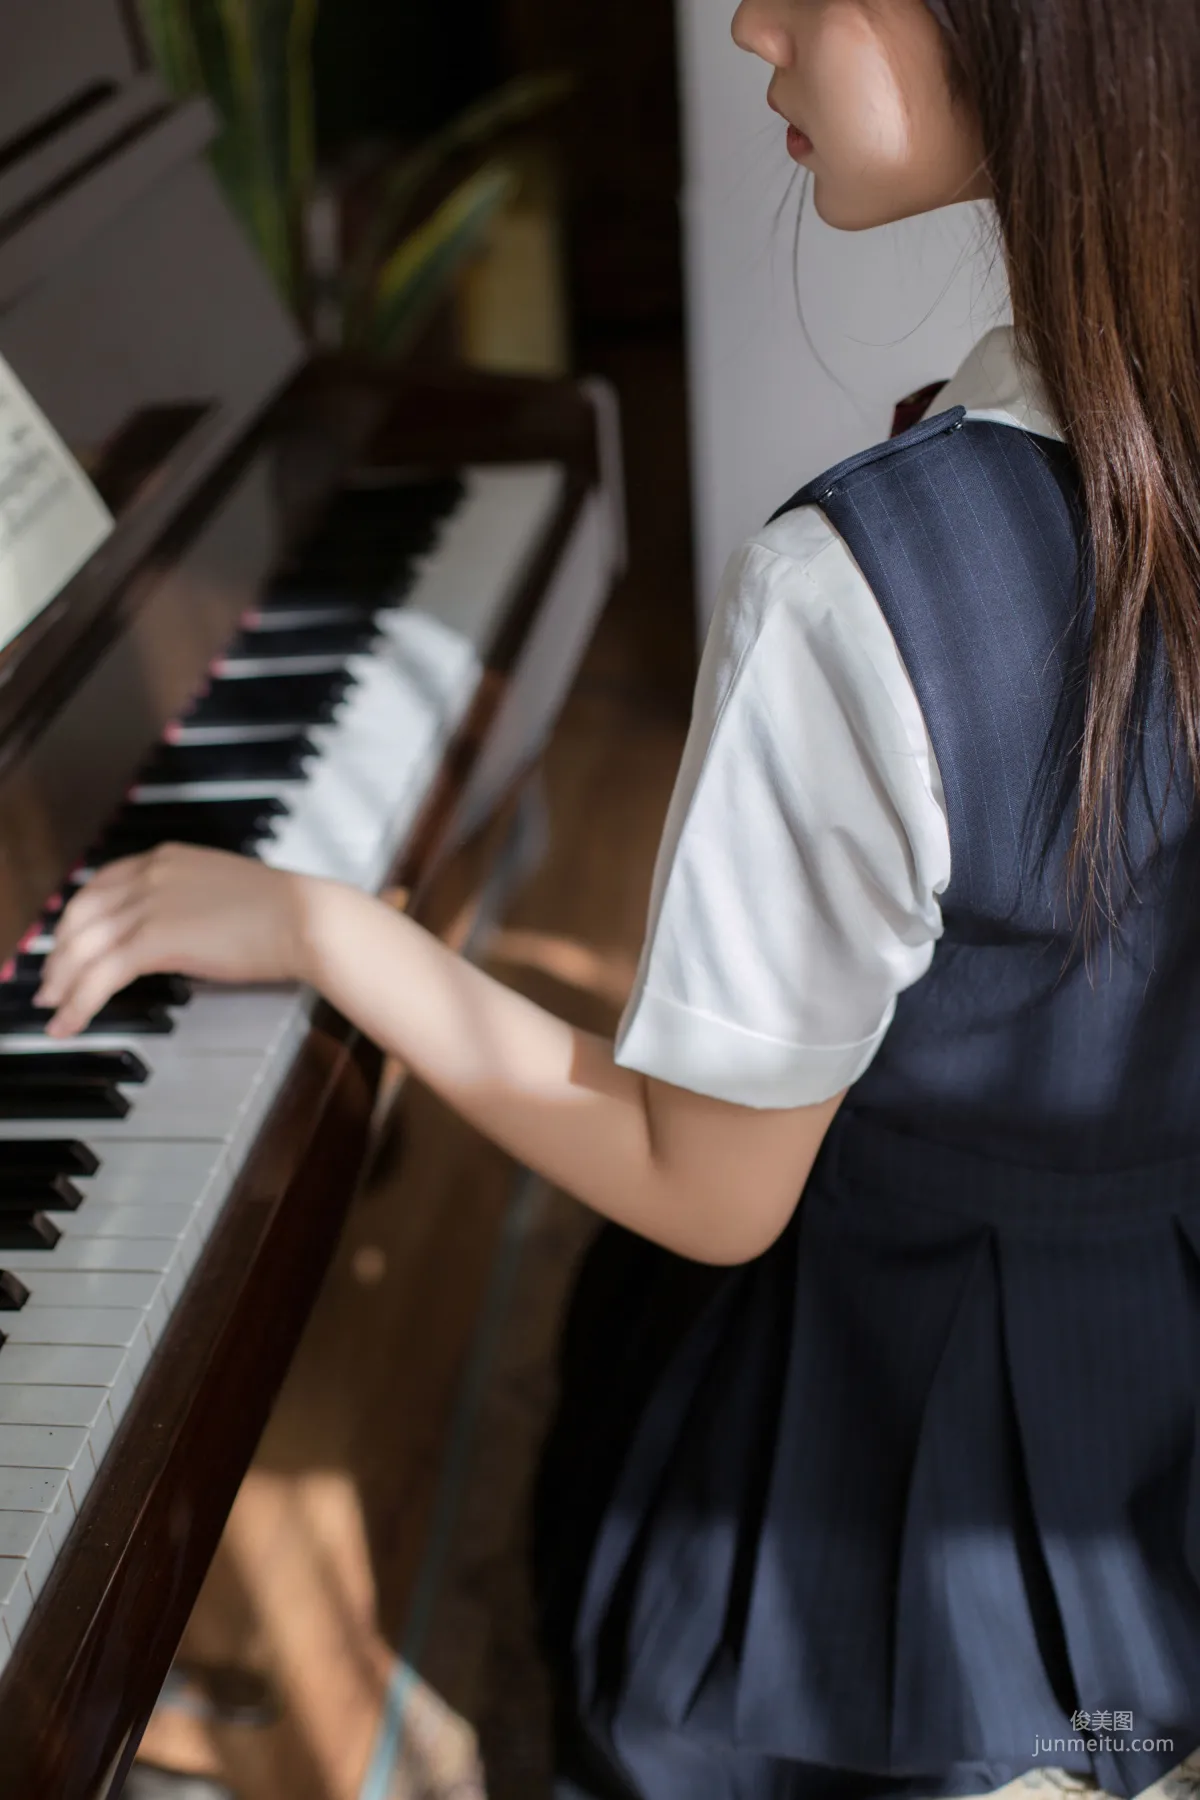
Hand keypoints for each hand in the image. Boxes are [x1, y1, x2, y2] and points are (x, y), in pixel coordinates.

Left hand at [35, 843, 312, 1038]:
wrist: (306, 918)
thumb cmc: (285, 912)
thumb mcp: (224, 894)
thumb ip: (190, 903)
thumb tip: (175, 934)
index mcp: (166, 859)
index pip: (100, 885)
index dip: (76, 918)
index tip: (68, 942)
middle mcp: (150, 874)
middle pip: (81, 914)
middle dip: (59, 953)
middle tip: (50, 983)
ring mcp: (150, 905)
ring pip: (83, 947)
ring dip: (62, 982)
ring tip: (53, 1009)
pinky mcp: (155, 939)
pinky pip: (100, 976)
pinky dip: (79, 1003)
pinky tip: (71, 1023)